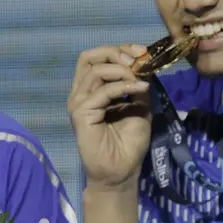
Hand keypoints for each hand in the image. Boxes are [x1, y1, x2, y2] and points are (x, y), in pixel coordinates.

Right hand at [67, 44, 152, 189]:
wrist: (121, 172)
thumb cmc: (128, 144)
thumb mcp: (140, 106)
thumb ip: (138, 84)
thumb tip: (144, 64)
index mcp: (92, 89)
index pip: (98, 57)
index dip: (120, 50)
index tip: (142, 52)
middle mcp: (81, 92)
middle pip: (90, 57)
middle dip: (116, 53)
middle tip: (138, 60)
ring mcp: (78, 102)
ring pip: (95, 70)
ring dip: (123, 70)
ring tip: (140, 79)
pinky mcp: (81, 114)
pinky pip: (102, 91)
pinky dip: (124, 86)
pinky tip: (140, 89)